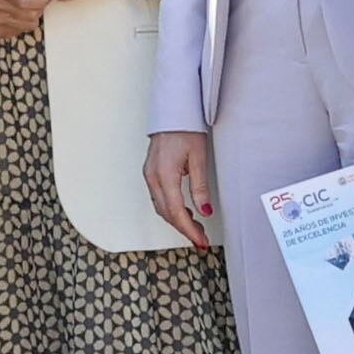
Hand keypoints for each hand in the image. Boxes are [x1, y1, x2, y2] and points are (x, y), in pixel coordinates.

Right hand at [146, 129, 215, 248]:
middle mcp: (153, 177)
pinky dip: (171, 208)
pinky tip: (184, 209)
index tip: (200, 241)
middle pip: (166, 213)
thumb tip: (204, 211)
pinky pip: (158, 197)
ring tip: (196, 226)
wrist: (173, 112)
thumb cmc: (186, 129)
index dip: (189, 230)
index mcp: (165, 175)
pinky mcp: (151, 172)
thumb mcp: (198, 159)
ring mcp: (149, 174)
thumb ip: (200, 187)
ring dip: (177, 219)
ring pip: (161, 207)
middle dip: (184, 228)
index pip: (176, 211)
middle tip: (201, 239)